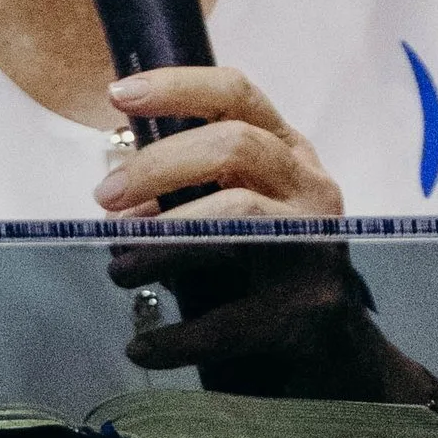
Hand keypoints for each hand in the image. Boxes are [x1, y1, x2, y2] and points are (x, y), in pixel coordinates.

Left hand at [96, 63, 374, 389]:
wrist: (332, 351)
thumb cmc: (264, 272)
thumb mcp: (235, 211)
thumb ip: (189, 189)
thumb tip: (116, 196)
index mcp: (288, 153)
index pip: (237, 94)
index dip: (176, 87)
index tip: (117, 95)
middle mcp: (310, 187)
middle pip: (234, 145)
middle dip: (157, 166)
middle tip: (105, 197)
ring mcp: (316, 244)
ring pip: (236, 213)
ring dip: (162, 242)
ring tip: (118, 268)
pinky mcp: (310, 307)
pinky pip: (228, 318)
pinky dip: (175, 336)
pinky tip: (142, 348)